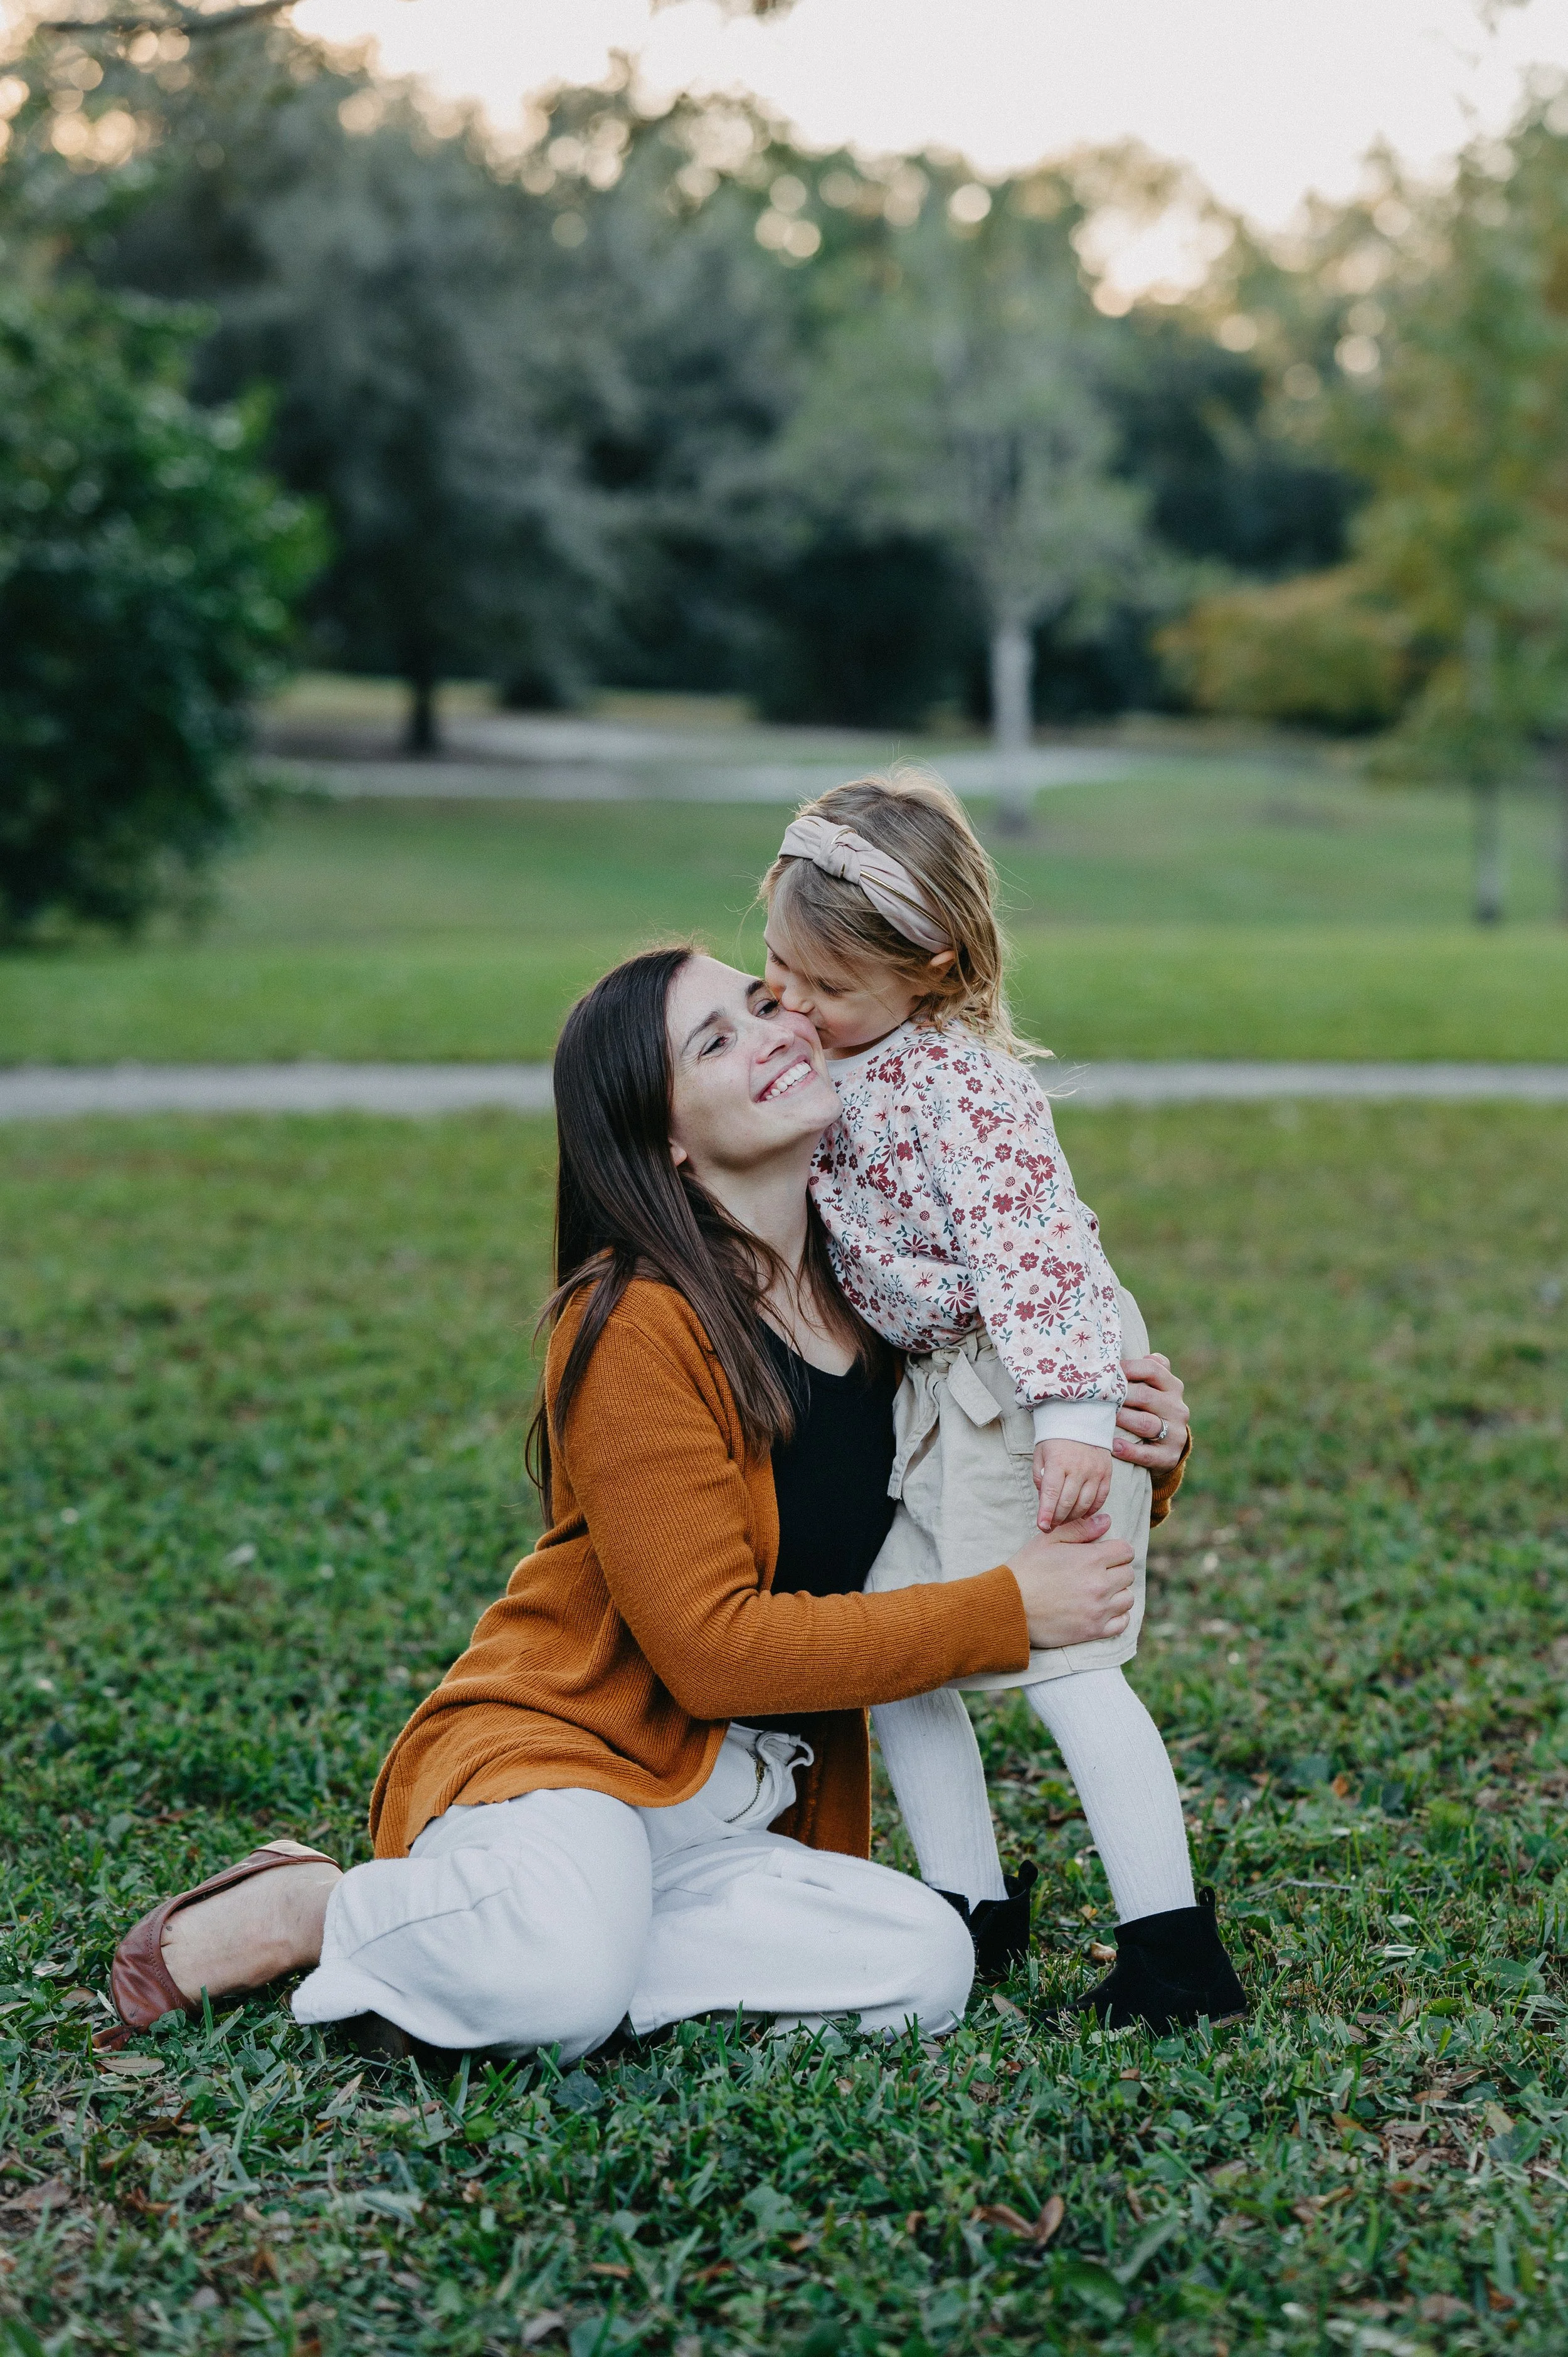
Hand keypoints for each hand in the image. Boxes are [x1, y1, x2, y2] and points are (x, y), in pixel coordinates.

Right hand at [1007, 1511, 1135, 1651]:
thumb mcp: (1048, 1540)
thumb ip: (1080, 1529)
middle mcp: (1100, 1584)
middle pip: (1128, 1574)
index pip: (1126, 1551)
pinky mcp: (1093, 1630)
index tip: (1103, 1555)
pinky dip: (1117, 1616)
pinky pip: (1122, 1623)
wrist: (1009, 1606)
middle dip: (1116, 1570)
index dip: (1115, 1550)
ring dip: (1117, 1593)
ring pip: (1128, 1598)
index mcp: (1091, 1559)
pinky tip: (1103, 1610)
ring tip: (1099, 1592)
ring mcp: (1098, 1609)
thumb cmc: (1026, 1570)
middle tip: (1097, 1573)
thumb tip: (1106, 1521)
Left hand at [1032, 1437, 1112, 1529]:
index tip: (1042, 1526)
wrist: (1080, 1419)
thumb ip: (1040, 1479)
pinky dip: (1092, 1510)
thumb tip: (1044, 1502)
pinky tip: (1082, 1513)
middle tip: (1051, 1525)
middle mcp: (1078, 1468)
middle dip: (1057, 1518)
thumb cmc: (1056, 1439)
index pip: (1051, 1494)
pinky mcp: (1106, 1473)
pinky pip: (1101, 1498)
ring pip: (1085, 1504)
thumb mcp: (1040, 1455)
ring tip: (1064, 1519)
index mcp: (1058, 1462)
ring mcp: (1095, 1471)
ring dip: (1073, 1517)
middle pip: (1068, 1503)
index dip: (1046, 1513)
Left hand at [1114, 1352, 1188, 1471]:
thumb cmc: (1150, 1409)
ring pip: (1146, 1423)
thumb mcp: (1154, 1388)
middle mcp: (1177, 1408)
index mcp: (1172, 1386)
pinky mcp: (1170, 1456)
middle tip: (1096, 1395)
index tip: (1105, 1370)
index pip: (1153, 1369)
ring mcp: (1176, 1432)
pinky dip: (1129, 1450)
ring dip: (1122, 1419)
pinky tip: (1113, 1446)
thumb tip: (1136, 1354)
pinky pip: (1148, 1454)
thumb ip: (1147, 1369)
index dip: (1128, 1368)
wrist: (1167, 1447)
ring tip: (1102, 1418)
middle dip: (1120, 1395)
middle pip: (1146, 1396)